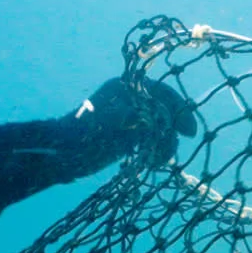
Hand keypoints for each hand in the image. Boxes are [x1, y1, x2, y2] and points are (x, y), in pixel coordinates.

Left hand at [77, 77, 197, 162]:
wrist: (64, 153)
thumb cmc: (81, 134)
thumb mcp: (106, 122)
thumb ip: (128, 116)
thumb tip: (147, 117)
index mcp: (125, 89)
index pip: (161, 93)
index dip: (178, 108)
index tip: (187, 130)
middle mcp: (131, 101)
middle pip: (164, 110)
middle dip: (174, 128)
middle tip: (182, 143)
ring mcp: (131, 119)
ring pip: (160, 127)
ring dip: (166, 143)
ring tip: (160, 159)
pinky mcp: (129, 136)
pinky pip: (152, 139)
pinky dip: (157, 150)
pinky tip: (155, 162)